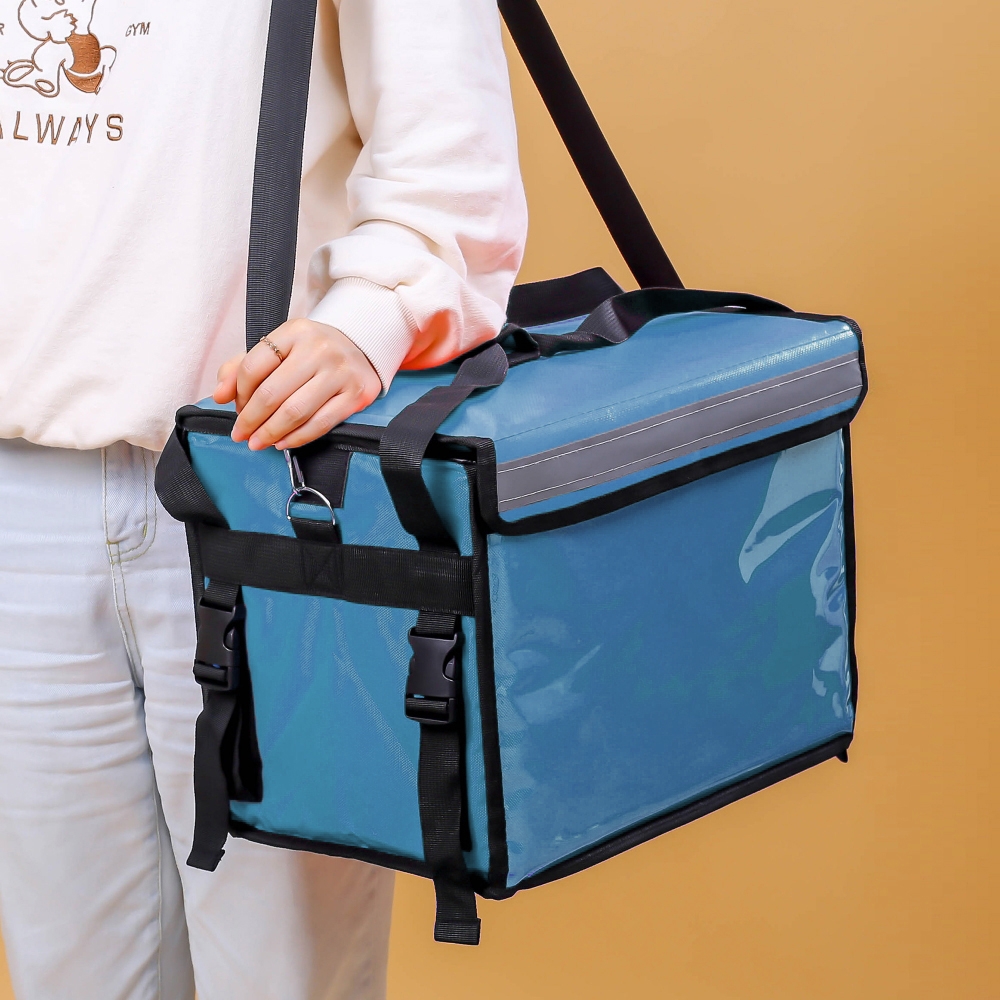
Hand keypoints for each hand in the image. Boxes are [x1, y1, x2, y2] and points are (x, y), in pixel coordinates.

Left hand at [213, 319, 380, 450]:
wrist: (362, 349)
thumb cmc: (312, 352)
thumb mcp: (279, 348)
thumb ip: (242, 368)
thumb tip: (219, 395)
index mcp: (295, 332)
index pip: (253, 367)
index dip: (239, 394)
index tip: (236, 409)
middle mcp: (319, 349)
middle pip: (272, 393)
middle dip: (251, 420)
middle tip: (241, 435)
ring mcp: (340, 372)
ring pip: (295, 411)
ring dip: (271, 433)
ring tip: (258, 442)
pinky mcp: (356, 394)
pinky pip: (320, 423)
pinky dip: (298, 437)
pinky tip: (283, 442)